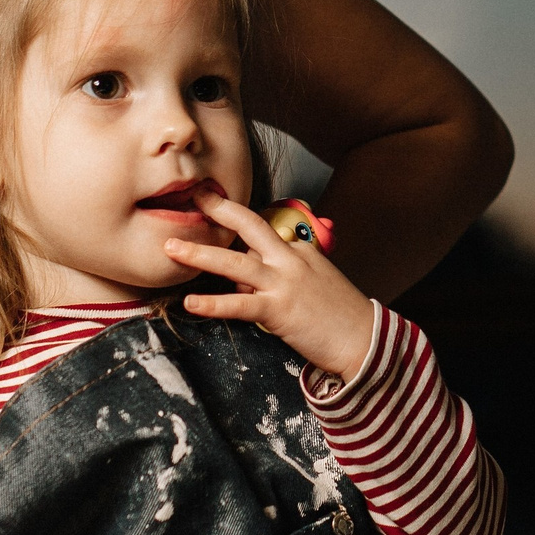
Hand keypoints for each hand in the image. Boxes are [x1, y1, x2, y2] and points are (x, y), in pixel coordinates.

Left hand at [166, 185, 375, 379]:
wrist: (364, 339)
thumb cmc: (341, 314)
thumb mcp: (317, 280)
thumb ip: (287, 270)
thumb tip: (252, 275)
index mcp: (300, 250)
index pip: (263, 233)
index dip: (236, 225)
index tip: (214, 206)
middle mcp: (290, 259)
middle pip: (250, 225)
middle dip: (219, 209)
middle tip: (195, 195)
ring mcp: (283, 283)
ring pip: (235, 262)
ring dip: (200, 253)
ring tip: (170, 247)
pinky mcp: (278, 310)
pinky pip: (238, 305)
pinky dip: (213, 302)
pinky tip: (191, 301)